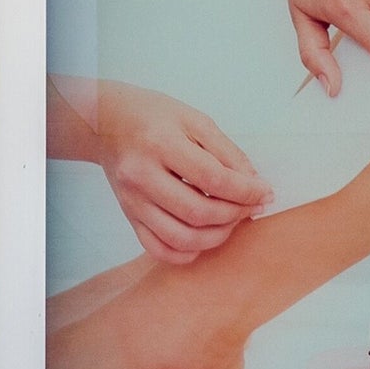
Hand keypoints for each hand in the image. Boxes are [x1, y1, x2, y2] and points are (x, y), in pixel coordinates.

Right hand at [54, 77, 268, 263]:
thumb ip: (227, 153)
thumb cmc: (153, 116)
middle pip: (198, 212)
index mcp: (159, 144)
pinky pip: (159, 249)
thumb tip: (255, 186)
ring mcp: (132, 200)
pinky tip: (202, 237)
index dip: (247, 191)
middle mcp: (141, 175)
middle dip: (235, 214)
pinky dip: (187, 252)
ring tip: (229, 221)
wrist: (105, 121)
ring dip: (216, 237)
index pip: (213, 179)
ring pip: (181, 238)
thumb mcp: (194, 120)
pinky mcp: (129, 215)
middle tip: (250, 206)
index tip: (265, 193)